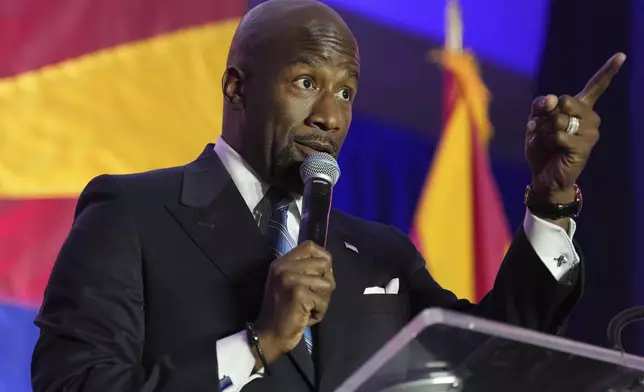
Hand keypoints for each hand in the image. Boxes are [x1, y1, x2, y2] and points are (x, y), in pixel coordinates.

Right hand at [253, 241, 334, 364]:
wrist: (269, 335)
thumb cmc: (282, 311)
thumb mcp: (288, 283)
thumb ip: (304, 270)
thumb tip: (328, 264)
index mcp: (282, 262)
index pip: (310, 246)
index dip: (323, 259)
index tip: (321, 276)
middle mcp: (284, 267)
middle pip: (324, 263)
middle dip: (327, 283)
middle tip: (315, 297)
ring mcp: (290, 279)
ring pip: (328, 283)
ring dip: (324, 300)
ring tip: (310, 308)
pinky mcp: (298, 294)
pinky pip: (323, 301)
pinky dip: (319, 312)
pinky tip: (306, 316)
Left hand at [525, 52, 625, 203]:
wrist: (543, 175)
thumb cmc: (541, 147)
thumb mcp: (535, 122)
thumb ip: (541, 106)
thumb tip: (553, 99)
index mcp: (580, 109)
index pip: (596, 86)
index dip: (608, 71)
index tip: (621, 55)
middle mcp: (590, 118)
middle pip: (564, 100)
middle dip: (546, 116)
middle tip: (544, 130)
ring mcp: (590, 132)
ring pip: (559, 118)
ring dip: (544, 131)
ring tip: (546, 142)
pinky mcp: (584, 146)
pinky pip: (558, 135)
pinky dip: (546, 141)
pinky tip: (549, 149)